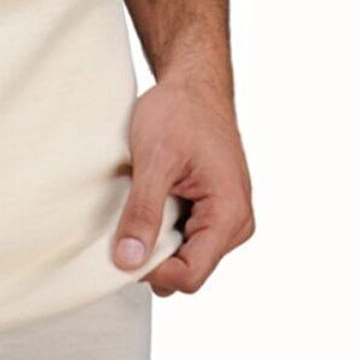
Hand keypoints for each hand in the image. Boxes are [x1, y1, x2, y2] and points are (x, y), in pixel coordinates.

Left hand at [112, 75, 254, 296]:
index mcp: (229, 215)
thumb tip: (128, 262)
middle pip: (188, 271)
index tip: (124, 245)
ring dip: (157, 239)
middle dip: (154, 255)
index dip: (152, 270)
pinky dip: (163, 227)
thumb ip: (143, 213)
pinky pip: (186, 238)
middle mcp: (236, 224)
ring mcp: (227, 219)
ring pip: (185, 256)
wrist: (194, 83)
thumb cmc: (180, 112)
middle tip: (129, 218)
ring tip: (144, 201)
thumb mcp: (154, 160)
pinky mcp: (214, 211)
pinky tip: (152, 199)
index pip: (190, 276)